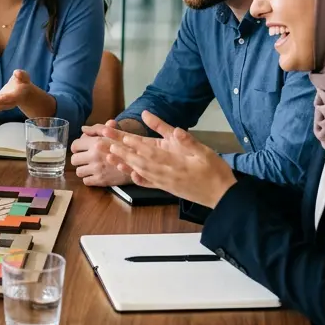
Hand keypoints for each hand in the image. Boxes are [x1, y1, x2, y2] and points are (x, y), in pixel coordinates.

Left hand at [0, 69, 34, 112]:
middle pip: (1, 105)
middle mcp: (10, 103)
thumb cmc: (23, 83)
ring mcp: (4, 105)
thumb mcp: (25, 77)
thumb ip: (22, 74)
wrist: (23, 94)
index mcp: (17, 96)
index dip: (5, 98)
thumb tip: (17, 72)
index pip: (11, 98)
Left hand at [70, 122, 136, 186]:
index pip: (74, 146)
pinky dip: (89, 178)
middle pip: (74, 160)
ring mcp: (97, 169)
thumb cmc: (126, 145)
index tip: (81, 150)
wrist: (140, 161)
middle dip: (79, 159)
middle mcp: (94, 156)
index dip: (77, 147)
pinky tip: (95, 174)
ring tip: (90, 167)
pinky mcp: (101, 181)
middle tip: (85, 159)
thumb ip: (97, 129)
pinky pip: (86, 181)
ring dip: (83, 169)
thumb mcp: (114, 132)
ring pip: (78, 171)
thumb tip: (83, 129)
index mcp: (96, 142)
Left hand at [95, 111, 235, 208]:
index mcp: (172, 161)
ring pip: (139, 171)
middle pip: (137, 159)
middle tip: (102, 143)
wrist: (222, 196)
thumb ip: (186, 140)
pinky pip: (147, 183)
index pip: (148, 150)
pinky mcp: (166, 187)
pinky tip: (128, 174)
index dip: (132, 143)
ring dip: (123, 163)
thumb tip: (173, 129)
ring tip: (108, 157)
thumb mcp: (203, 151)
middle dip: (119, 150)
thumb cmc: (215, 170)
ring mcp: (163, 181)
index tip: (118, 135)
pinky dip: (136, 178)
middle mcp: (163, 172)